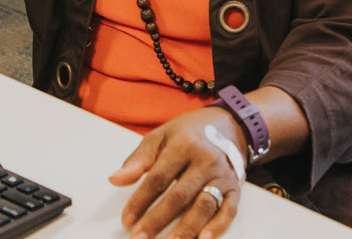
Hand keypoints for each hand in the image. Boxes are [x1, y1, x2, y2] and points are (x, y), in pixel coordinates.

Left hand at [108, 106, 246, 238]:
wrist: (227, 124)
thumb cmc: (189, 132)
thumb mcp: (161, 136)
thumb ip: (139, 159)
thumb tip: (116, 179)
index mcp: (184, 145)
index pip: (158, 178)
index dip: (141, 200)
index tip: (127, 219)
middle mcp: (205, 160)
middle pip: (179, 196)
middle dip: (158, 220)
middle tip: (140, 238)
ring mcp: (222, 175)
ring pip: (203, 206)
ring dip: (186, 230)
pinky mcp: (235, 188)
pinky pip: (229, 210)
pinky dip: (218, 227)